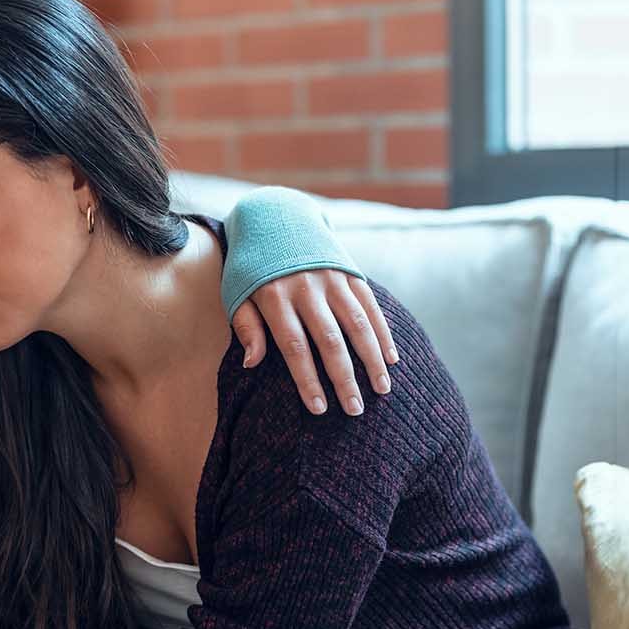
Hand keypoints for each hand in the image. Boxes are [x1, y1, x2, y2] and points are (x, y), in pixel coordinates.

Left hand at [231, 268, 398, 416]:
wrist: (276, 218)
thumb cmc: (251, 268)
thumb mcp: (237, 294)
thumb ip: (246, 327)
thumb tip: (252, 364)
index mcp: (275, 297)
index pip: (294, 346)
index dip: (307, 379)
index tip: (319, 409)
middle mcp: (307, 288)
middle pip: (330, 340)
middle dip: (344, 378)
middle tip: (355, 410)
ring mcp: (332, 279)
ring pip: (358, 324)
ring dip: (372, 359)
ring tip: (381, 390)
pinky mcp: (350, 272)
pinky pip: (371, 306)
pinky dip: (383, 333)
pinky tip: (391, 359)